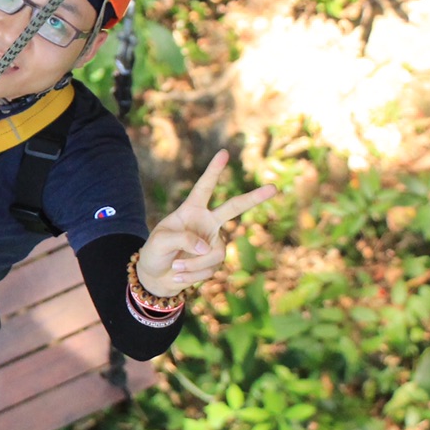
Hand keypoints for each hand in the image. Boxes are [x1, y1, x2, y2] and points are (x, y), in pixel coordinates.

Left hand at [134, 150, 276, 298]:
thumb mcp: (160, 241)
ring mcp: (213, 242)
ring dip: (192, 264)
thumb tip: (207, 248)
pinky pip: (209, 268)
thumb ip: (183, 239)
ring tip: (175, 267)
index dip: (213, 171)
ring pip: (213, 253)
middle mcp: (206, 222)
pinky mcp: (215, 261)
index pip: (204, 188)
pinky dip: (191, 274)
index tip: (224, 153)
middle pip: (234, 208)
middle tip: (274, 188)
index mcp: (191, 210)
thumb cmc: (155, 253)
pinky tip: (179, 274)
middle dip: (254, 198)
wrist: (157, 277)